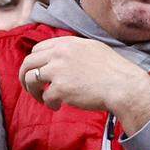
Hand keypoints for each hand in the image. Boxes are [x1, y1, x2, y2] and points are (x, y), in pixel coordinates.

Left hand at [19, 37, 149, 130]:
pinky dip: (49, 104)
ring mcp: (59, 71)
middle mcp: (60, 54)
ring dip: (34, 91)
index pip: (38, 49)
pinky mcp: (61, 89)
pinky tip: (58, 106)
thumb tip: (59, 57)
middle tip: (30, 87)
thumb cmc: (114, 71)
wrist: (124, 86)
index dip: (35, 61)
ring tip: (42, 98)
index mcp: (67, 44)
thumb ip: (73, 50)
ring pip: (31, 80)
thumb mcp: (93, 49)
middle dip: (25, 76)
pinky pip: (45, 97)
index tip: (37, 71)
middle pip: (28, 63)